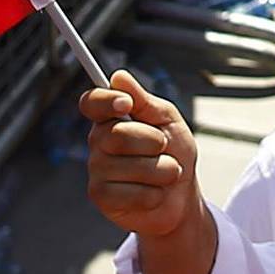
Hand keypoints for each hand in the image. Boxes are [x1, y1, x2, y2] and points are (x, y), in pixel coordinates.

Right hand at [84, 69, 199, 237]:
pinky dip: (154, 193)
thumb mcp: (168, 120)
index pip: (92, 102)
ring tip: (166, 173)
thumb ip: (144, 101)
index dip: (104, 101)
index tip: (126, 104)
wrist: (182, 194)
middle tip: (164, 146)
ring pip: (129, 165)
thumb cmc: (175, 152)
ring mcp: (97, 170)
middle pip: (117, 134)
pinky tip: (155, 194)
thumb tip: (118, 76)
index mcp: (112, 118)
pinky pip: (130, 192)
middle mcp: (98, 142)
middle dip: (153, 141)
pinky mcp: (100, 197)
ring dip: (161, 170)